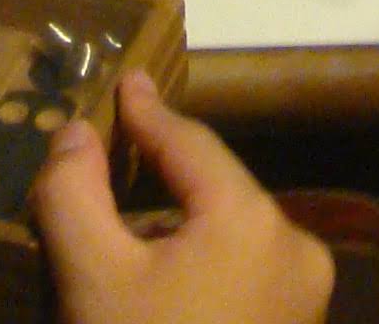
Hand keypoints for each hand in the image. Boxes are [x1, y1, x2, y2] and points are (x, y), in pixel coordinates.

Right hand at [31, 73, 330, 323]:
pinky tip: (158, 289)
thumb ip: (74, 194)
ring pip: (229, 234)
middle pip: (213, 188)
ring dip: (178, 227)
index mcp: (249, 218)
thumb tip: (76, 132)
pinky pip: (243, 275)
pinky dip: (200, 267)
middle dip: (161, 173)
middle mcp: (293, 246)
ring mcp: (303, 296)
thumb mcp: (93, 280)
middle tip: (112, 154)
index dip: (149, 111)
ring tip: (124, 230)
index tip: (126, 80)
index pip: (189, 142)